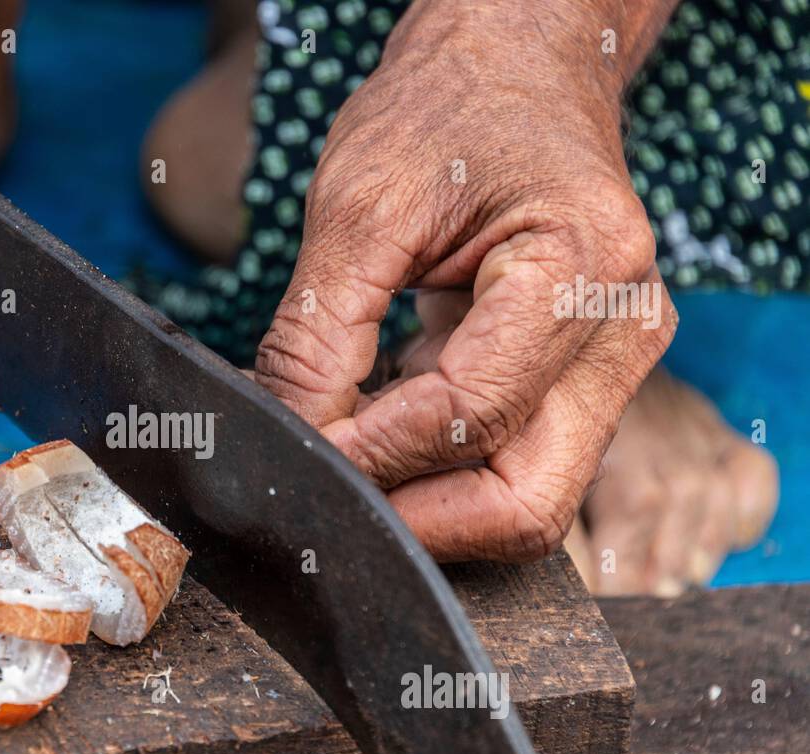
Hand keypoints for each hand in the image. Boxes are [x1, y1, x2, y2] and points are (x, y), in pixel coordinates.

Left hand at [255, 0, 679, 561]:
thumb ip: (318, 334)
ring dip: (426, 500)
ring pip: (526, 500)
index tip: (296, 456)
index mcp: (584, 266)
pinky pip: (512, 463)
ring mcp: (610, 364)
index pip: (474, 414)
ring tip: (345, 448)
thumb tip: (292, 441)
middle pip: (529, 500)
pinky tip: (379, 427)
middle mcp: (622, 329)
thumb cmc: (447, 111)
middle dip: (418, 521)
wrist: (514, 71)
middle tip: (325, 493)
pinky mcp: (580, 381)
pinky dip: (437, 469)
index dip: (374, 456)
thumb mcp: (357, 205)